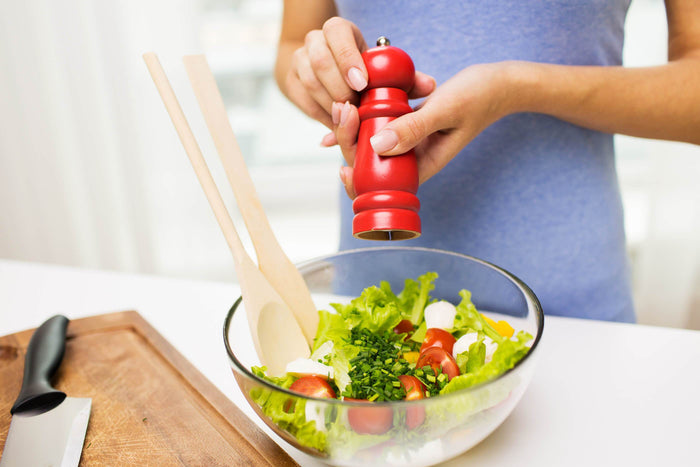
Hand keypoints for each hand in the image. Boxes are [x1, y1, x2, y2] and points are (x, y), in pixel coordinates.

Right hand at [283, 16, 435, 131]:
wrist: (327, 73)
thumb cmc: (363, 72)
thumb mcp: (382, 70)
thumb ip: (406, 78)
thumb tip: (428, 86)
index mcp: (338, 30)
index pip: (337, 35)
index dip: (348, 59)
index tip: (362, 84)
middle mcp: (314, 41)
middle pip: (319, 61)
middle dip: (339, 86)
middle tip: (357, 107)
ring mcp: (298, 61)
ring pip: (309, 82)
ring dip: (331, 103)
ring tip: (350, 117)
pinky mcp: (291, 82)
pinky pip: (304, 101)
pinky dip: (322, 115)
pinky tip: (338, 123)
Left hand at [334, 62, 513, 197]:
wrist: (498, 83)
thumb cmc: (479, 97)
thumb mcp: (445, 110)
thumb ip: (413, 128)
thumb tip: (377, 147)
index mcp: (422, 165)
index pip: (382, 184)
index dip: (358, 178)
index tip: (343, 162)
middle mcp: (413, 157)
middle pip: (370, 161)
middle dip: (349, 141)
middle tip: (343, 110)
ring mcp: (409, 140)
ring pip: (371, 141)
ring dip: (354, 126)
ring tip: (344, 105)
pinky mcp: (408, 122)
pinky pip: (380, 122)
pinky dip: (365, 114)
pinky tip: (349, 106)